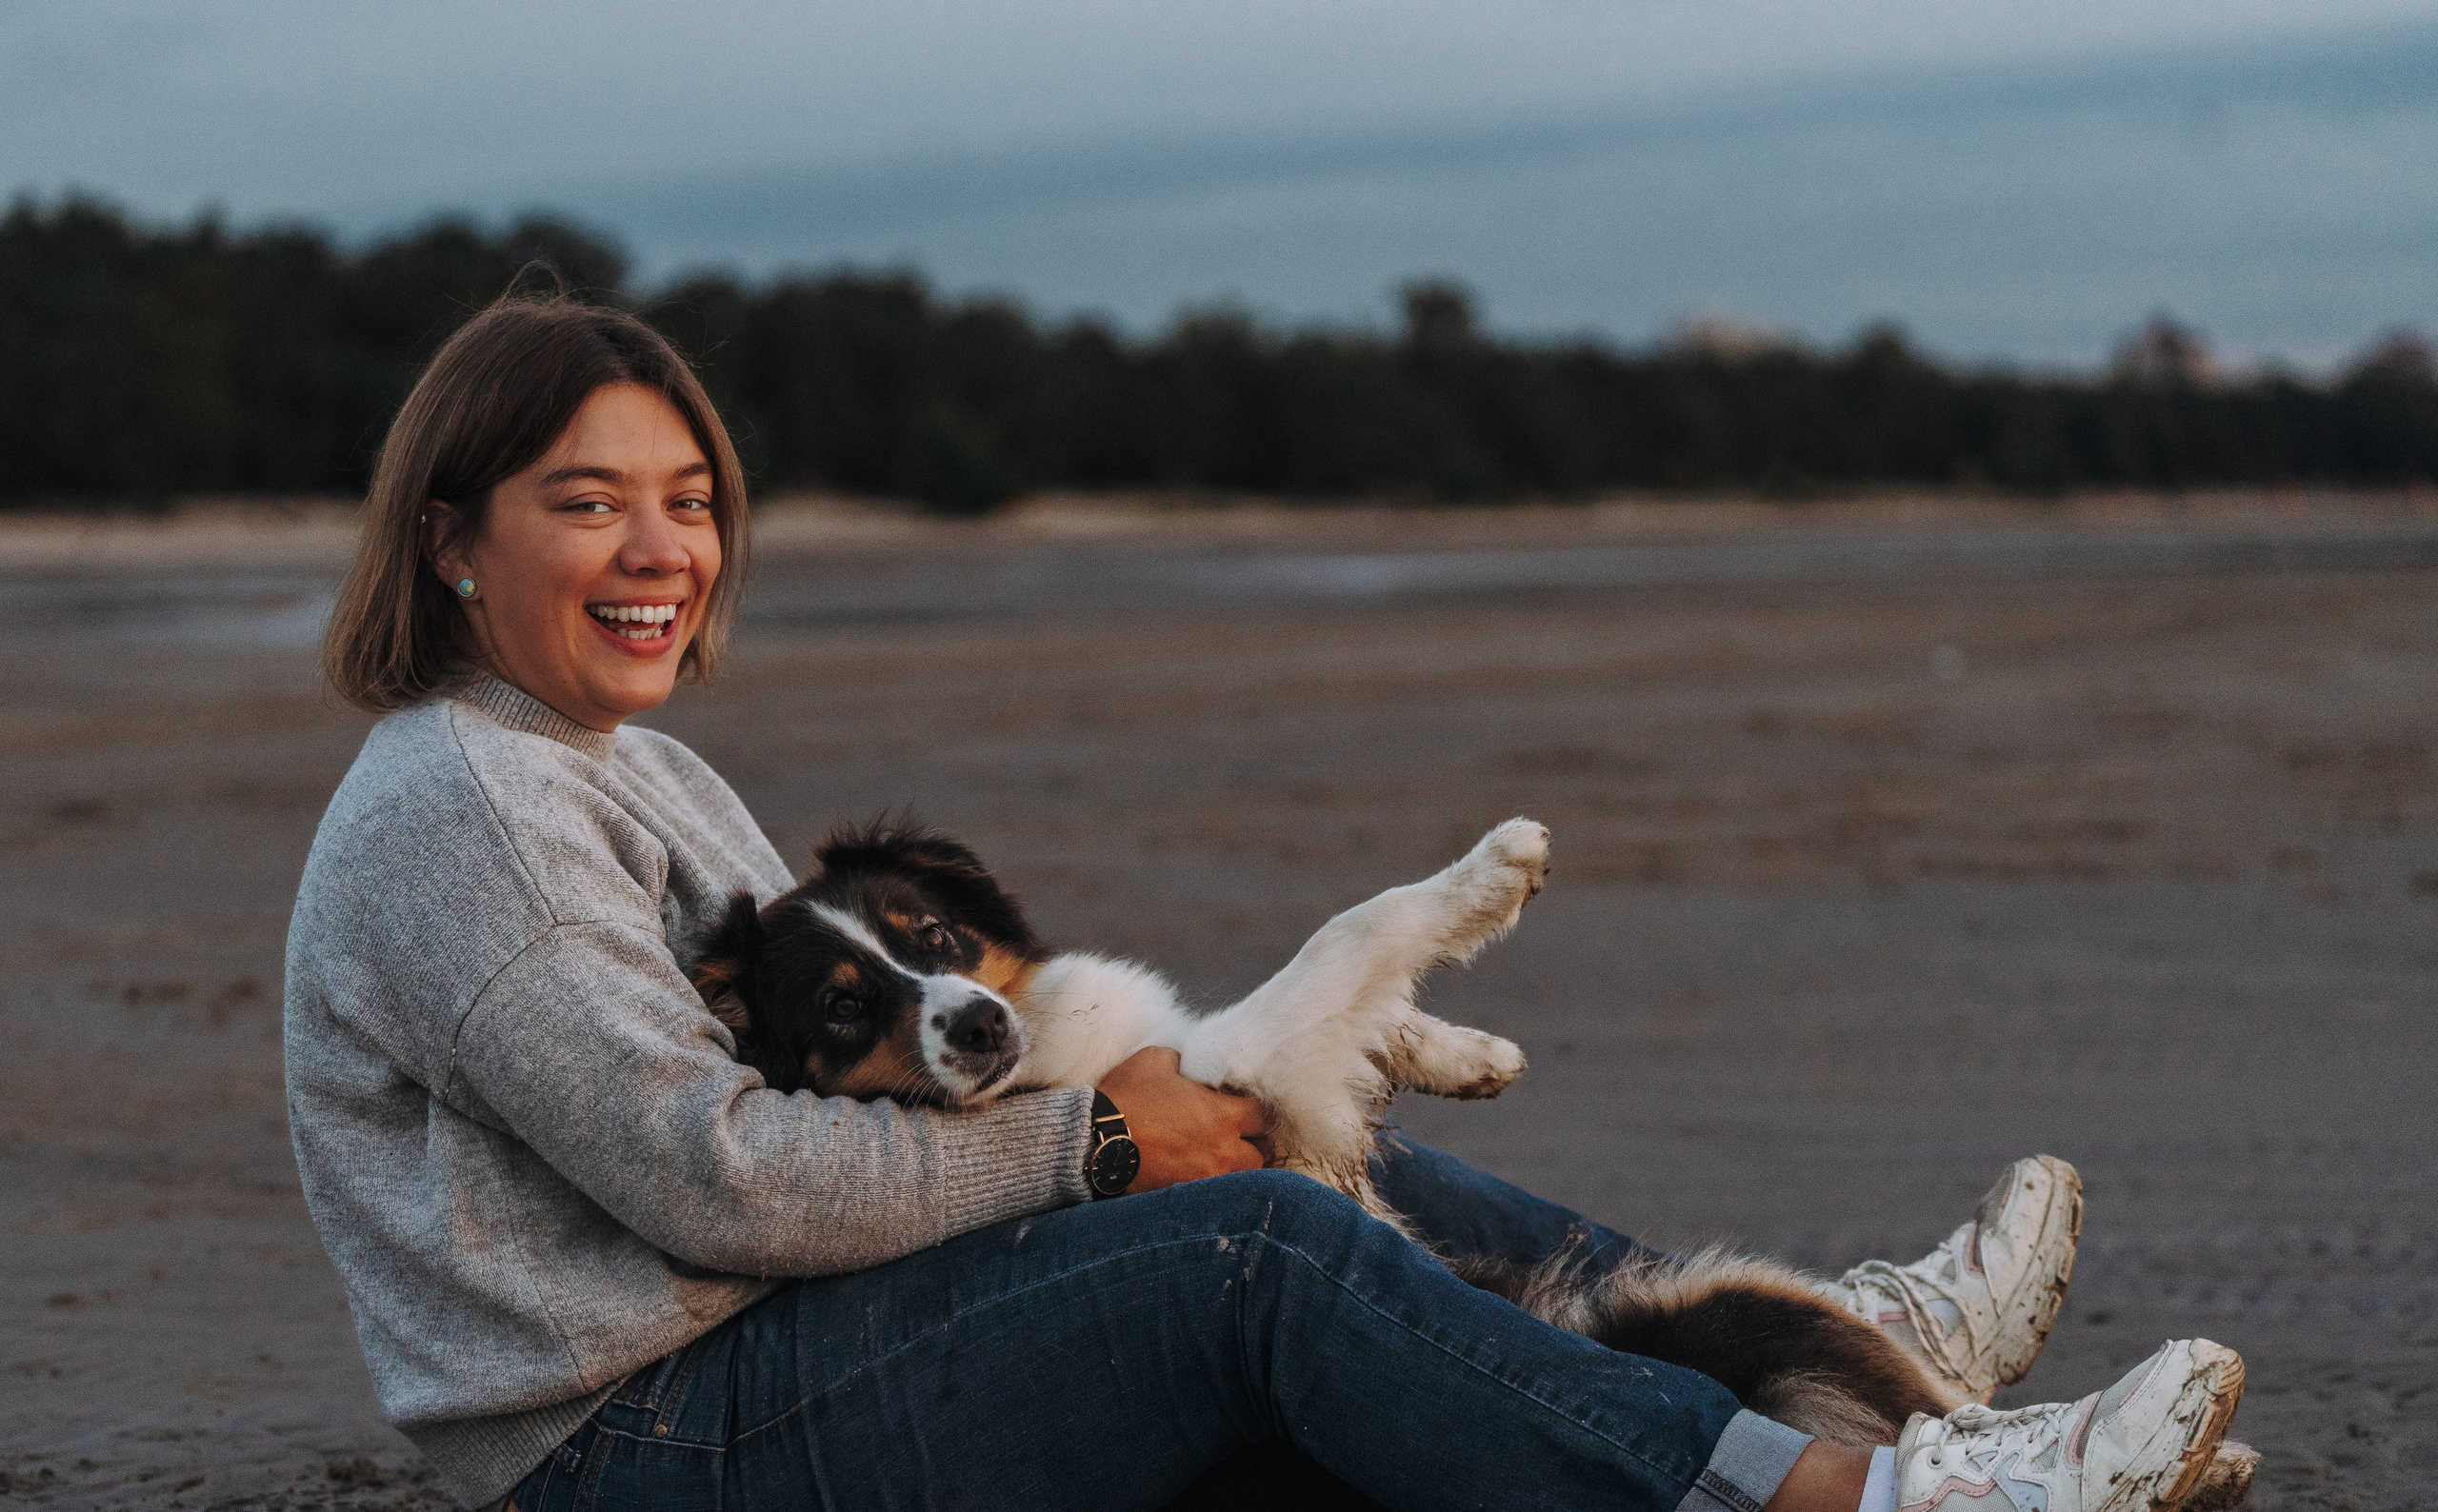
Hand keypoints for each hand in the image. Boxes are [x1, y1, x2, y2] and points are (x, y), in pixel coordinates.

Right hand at [1096, 1047, 1267, 1191]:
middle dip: (1248, 1145)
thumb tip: (1190, 1068)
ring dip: (1231, 1168)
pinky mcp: (1183, 1195)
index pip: (1265, 1116)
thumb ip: (1185, 1062)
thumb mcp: (1156, 1059)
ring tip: (1213, 1156)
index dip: (1256, 1110)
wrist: (1094, 1140)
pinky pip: (1209, 1193)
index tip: (1243, 1106)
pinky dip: (1207, 1184)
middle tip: (1231, 1135)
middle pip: (1258, 1156)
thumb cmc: (1127, 1096)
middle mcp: (1221, 1152)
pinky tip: (1192, 1171)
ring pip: (1237, 1180)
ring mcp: (1204, 1178)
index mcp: (1222, 1116)